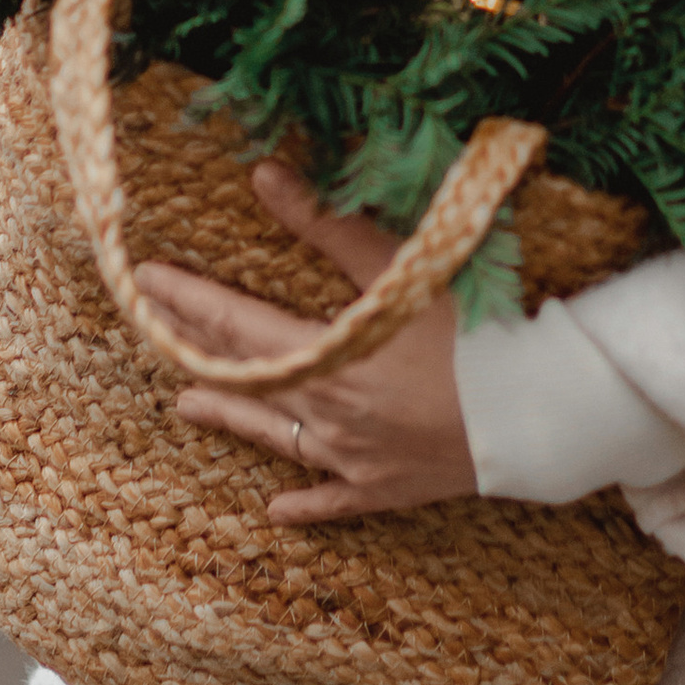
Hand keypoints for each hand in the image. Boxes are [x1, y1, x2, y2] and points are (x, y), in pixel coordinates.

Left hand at [145, 160, 477, 525]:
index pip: (233, 325)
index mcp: (324, 358)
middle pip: (243, 377)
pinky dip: (305, 504)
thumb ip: (327, 225)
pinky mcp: (387, 489)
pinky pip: (334, 500)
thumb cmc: (474, 330)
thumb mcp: (400, 269)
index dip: (187, 299)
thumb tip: (264, 175)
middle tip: (152, 326)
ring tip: (187, 404)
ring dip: (231, 416)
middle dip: (195, 346)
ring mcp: (354, 459)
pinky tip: (276, 510)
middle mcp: (326, 414)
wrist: (539, 413)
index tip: (144, 278)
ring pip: (276, 437)